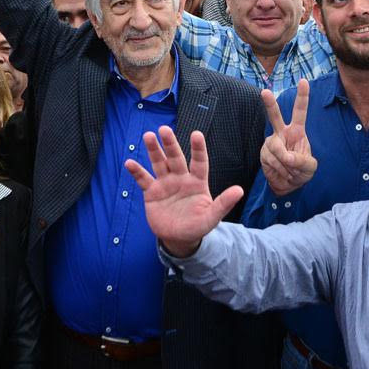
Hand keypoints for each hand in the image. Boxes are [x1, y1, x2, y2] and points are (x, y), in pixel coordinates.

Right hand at [125, 126, 244, 257]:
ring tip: (148, 136)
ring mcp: (165, 183)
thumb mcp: (211, 217)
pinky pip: (143, 179)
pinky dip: (136, 171)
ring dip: (153, 150)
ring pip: (159, 163)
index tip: (196, 134)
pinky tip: (129, 162)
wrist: (178, 238)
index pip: (199, 162)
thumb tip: (239, 191)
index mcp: (197, 182)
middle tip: (164, 130)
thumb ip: (223, 203)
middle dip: (170, 144)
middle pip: (175, 158)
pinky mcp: (152, 192)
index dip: (198, 148)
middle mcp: (181, 178)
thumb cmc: (197, 226)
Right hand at [259, 79, 315, 195]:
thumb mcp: (310, 167)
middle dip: (270, 104)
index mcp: (297, 131)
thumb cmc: (301, 171)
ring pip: (276, 149)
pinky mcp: (263, 153)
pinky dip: (280, 170)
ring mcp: (271, 143)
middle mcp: (282, 133)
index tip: (303, 81)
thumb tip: (287, 157)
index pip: (300, 111)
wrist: (287, 185)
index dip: (302, 96)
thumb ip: (302, 161)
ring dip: (287, 165)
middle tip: (264, 92)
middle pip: (275, 116)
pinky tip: (283, 173)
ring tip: (291, 171)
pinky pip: (271, 160)